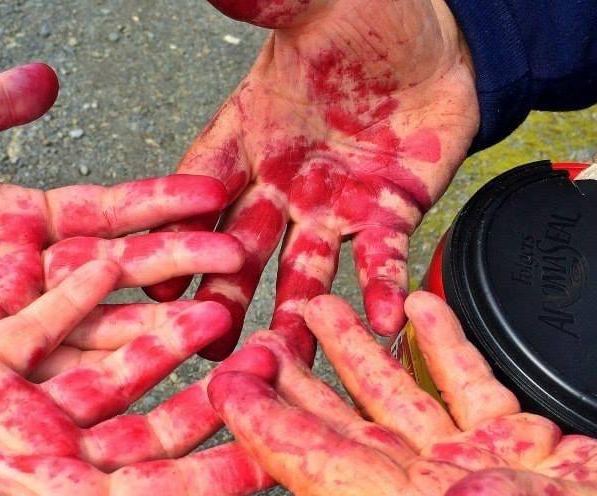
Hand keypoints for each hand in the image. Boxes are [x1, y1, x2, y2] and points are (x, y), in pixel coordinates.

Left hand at [0, 64, 241, 357]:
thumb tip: (50, 78)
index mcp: (22, 223)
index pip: (110, 213)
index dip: (161, 204)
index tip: (216, 194)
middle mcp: (22, 274)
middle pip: (116, 272)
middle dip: (179, 264)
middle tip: (241, 261)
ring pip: (91, 317)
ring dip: (153, 317)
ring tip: (215, 312)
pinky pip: (39, 347)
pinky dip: (90, 348)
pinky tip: (140, 343)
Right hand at [0, 261, 274, 495]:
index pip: (169, 490)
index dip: (227, 466)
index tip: (281, 440)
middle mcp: (54, 460)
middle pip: (153, 420)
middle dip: (211, 388)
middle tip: (267, 354)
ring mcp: (18, 408)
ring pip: (108, 362)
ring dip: (157, 331)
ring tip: (211, 300)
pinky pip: (39, 322)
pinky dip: (76, 293)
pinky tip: (117, 265)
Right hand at [147, 0, 478, 359]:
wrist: (445, 42)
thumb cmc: (369, 21)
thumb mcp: (311, 7)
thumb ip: (267, 7)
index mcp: (251, 135)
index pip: (202, 182)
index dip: (177, 223)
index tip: (152, 268)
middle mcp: (285, 182)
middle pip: (242, 245)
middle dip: (224, 291)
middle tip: (207, 338)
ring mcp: (335, 206)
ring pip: (306, 271)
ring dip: (294, 315)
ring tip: (282, 359)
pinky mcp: (388, 215)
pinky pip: (382, 258)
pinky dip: (380, 288)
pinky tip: (377, 322)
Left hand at [209, 292, 596, 495]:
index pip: (329, 476)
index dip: (272, 433)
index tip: (228, 387)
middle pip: (343, 438)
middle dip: (291, 390)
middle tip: (251, 340)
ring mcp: (480, 474)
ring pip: (396, 405)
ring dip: (353, 359)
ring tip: (318, 310)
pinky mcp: (522, 450)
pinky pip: (463, 388)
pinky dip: (440, 348)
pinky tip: (420, 308)